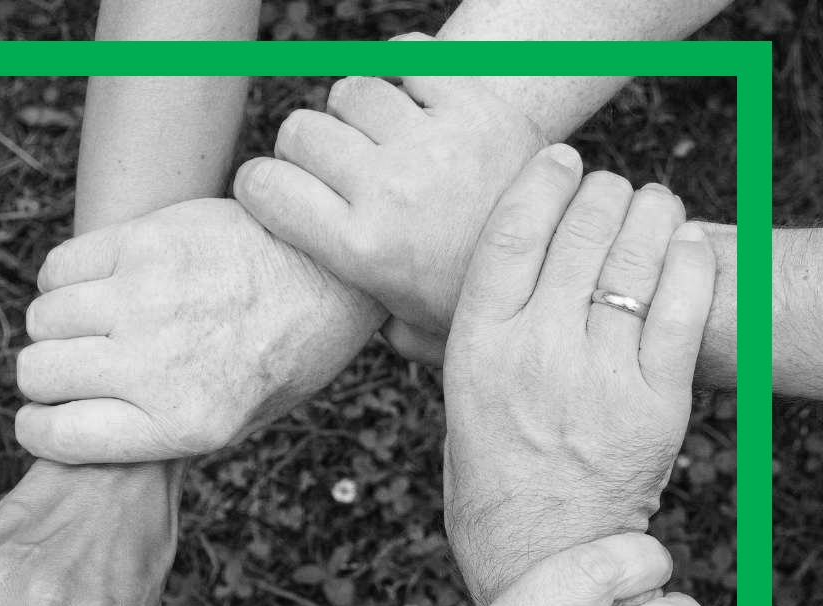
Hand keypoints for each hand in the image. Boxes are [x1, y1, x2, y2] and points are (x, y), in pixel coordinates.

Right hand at [14, 198, 383, 463]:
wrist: (330, 276)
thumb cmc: (286, 355)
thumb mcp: (239, 422)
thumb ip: (161, 432)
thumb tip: (83, 430)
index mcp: (183, 424)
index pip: (55, 436)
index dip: (40, 429)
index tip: (48, 418)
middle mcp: (157, 365)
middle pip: (37, 373)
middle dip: (48, 378)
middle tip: (80, 368)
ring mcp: (146, 299)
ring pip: (42, 318)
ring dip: (58, 327)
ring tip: (97, 325)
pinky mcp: (145, 242)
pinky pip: (59, 267)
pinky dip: (65, 281)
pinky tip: (102, 286)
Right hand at [233, 72, 544, 362]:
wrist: (566, 258)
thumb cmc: (479, 299)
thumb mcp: (414, 330)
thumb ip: (362, 320)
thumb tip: (329, 315)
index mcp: (364, 250)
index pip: (266, 187)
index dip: (257, 186)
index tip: (269, 191)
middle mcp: (390, 189)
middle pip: (300, 130)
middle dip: (303, 150)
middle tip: (331, 170)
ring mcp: (433, 141)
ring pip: (351, 89)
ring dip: (355, 112)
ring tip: (378, 139)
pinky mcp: (473, 101)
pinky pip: (408, 57)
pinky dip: (402, 73)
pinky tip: (412, 105)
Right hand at [442, 145, 715, 605]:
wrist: (540, 555)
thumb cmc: (489, 483)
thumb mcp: (454, 409)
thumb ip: (449, 352)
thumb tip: (412, 314)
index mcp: (478, 350)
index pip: (511, 233)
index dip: (541, 182)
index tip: (559, 160)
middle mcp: (536, 353)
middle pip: (581, 230)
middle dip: (602, 192)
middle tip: (610, 191)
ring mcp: (599, 376)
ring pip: (636, 256)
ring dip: (650, 213)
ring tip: (651, 207)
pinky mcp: (656, 402)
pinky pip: (683, 305)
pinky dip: (688, 261)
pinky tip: (684, 245)